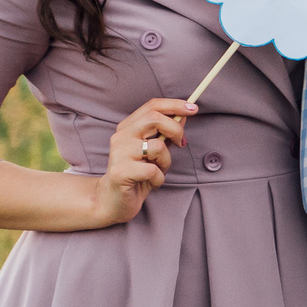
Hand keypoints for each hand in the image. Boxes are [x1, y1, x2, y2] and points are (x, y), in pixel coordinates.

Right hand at [94, 97, 195, 225]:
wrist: (113, 200)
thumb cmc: (138, 174)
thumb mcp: (155, 152)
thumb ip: (166, 134)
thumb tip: (183, 115)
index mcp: (128, 127)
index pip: (152, 106)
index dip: (175, 105)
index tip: (193, 108)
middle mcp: (121, 136)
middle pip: (154, 118)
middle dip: (176, 129)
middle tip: (182, 143)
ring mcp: (119, 153)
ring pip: (157, 146)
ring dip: (166, 161)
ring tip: (158, 170)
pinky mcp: (120, 171)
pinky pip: (152, 170)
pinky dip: (159, 178)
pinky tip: (151, 183)